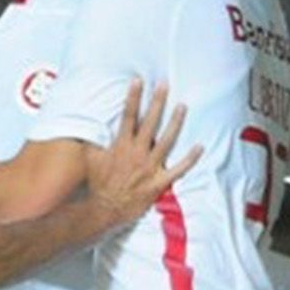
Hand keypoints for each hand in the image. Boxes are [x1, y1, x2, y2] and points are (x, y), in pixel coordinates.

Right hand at [89, 79, 200, 226]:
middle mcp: (137, 153)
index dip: (133, 97)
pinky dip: (190, 158)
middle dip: (157, 102)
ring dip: (175, 122)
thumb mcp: (91, 158)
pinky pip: (178, 169)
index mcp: (121, 146)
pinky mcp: (158, 182)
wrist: (104, 208)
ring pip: (167, 140)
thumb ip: (93, 141)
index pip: (128, 116)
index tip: (138, 81)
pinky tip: (199, 147)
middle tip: (164, 85)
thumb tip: (89, 126)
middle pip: (150, 123)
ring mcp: (150, 167)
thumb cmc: (97, 184)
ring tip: (182, 106)